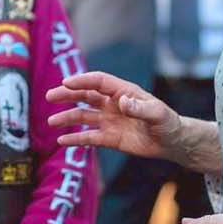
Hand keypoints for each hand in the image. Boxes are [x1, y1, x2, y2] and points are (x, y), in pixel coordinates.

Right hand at [46, 71, 219, 172]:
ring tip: (51, 122)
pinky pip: (89, 138)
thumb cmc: (168, 123)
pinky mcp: (109, 138)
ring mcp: (109, 121)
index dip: (82, 80)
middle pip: (85, 95)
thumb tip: (122, 103)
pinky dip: (75, 140)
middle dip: (67, 94)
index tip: (66, 82)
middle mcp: (112, 104)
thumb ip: (140, 108)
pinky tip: (61, 141)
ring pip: (83, 116)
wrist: (172, 142)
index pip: (98, 82)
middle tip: (50, 96)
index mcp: (123, 92)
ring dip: (67, 118)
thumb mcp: (158, 113)